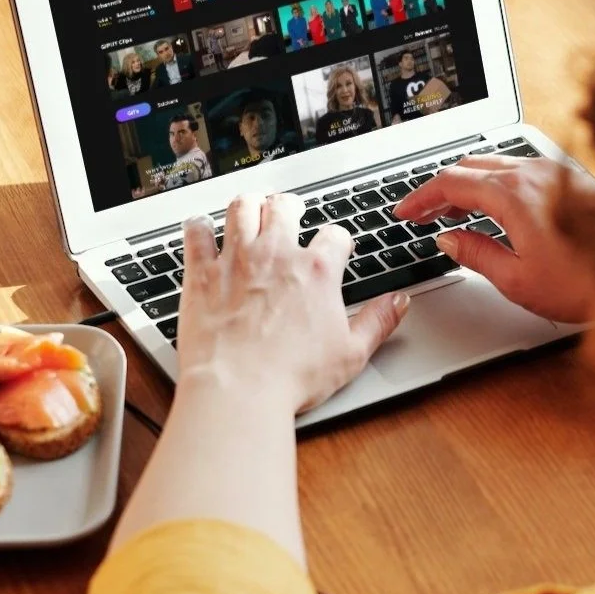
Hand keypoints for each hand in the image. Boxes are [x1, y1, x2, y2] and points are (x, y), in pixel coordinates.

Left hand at [176, 194, 409, 413]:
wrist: (239, 390)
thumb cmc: (292, 376)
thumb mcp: (351, 353)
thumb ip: (378, 322)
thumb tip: (398, 303)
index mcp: (317, 271)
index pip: (335, 235)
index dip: (338, 240)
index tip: (336, 247)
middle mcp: (277, 254)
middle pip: (284, 207)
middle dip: (289, 206)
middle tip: (289, 211)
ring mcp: (236, 259)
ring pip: (241, 208)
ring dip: (248, 203)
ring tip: (251, 206)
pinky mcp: (202, 274)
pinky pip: (196, 234)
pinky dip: (198, 227)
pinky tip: (200, 227)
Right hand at [392, 155, 594, 322]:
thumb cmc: (591, 282)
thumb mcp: (517, 279)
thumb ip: (476, 254)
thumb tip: (448, 239)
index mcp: (512, 195)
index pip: (450, 183)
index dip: (420, 197)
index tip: (404, 212)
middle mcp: (532, 174)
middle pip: (469, 167)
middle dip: (439, 189)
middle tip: (421, 214)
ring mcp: (554, 173)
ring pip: (495, 166)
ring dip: (467, 184)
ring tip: (452, 212)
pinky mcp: (570, 180)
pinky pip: (519, 170)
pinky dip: (494, 183)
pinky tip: (495, 207)